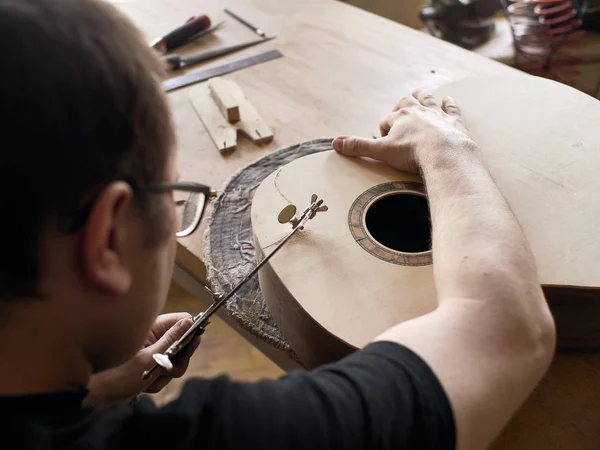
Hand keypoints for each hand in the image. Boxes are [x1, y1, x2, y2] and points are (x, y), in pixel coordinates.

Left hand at [84, 313, 200, 407]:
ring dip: (165, 374)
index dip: (190, 333)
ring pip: (175, 361)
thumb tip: (189, 323)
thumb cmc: (115, 375)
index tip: (189, 347)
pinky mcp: (148, 364)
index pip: (182, 321)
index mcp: (152, 327)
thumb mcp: (148, 359)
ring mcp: (151, 350)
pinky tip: (142, 385)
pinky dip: (157, 381)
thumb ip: (171, 341)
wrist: (92, 395)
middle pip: (182, 343)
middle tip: (167, 368)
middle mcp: (153, 336)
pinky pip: (164, 372)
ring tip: (148, 379)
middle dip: (177, 361)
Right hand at [332, 89, 474, 172]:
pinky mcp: (454, 122)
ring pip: (428, 100)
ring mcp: (438, 115)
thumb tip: (335, 143)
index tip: (384, 141)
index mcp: (400, 117)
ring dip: (423, 97)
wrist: (445, 154)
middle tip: (399, 107)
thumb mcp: (381, 151)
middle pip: (406, 103)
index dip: (383, 130)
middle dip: (401, 105)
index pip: (387, 120)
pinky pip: (451, 108)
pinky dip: (449, 104)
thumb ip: (359, 147)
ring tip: (419, 93)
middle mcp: (418, 111)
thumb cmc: (412, 153)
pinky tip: (448, 99)